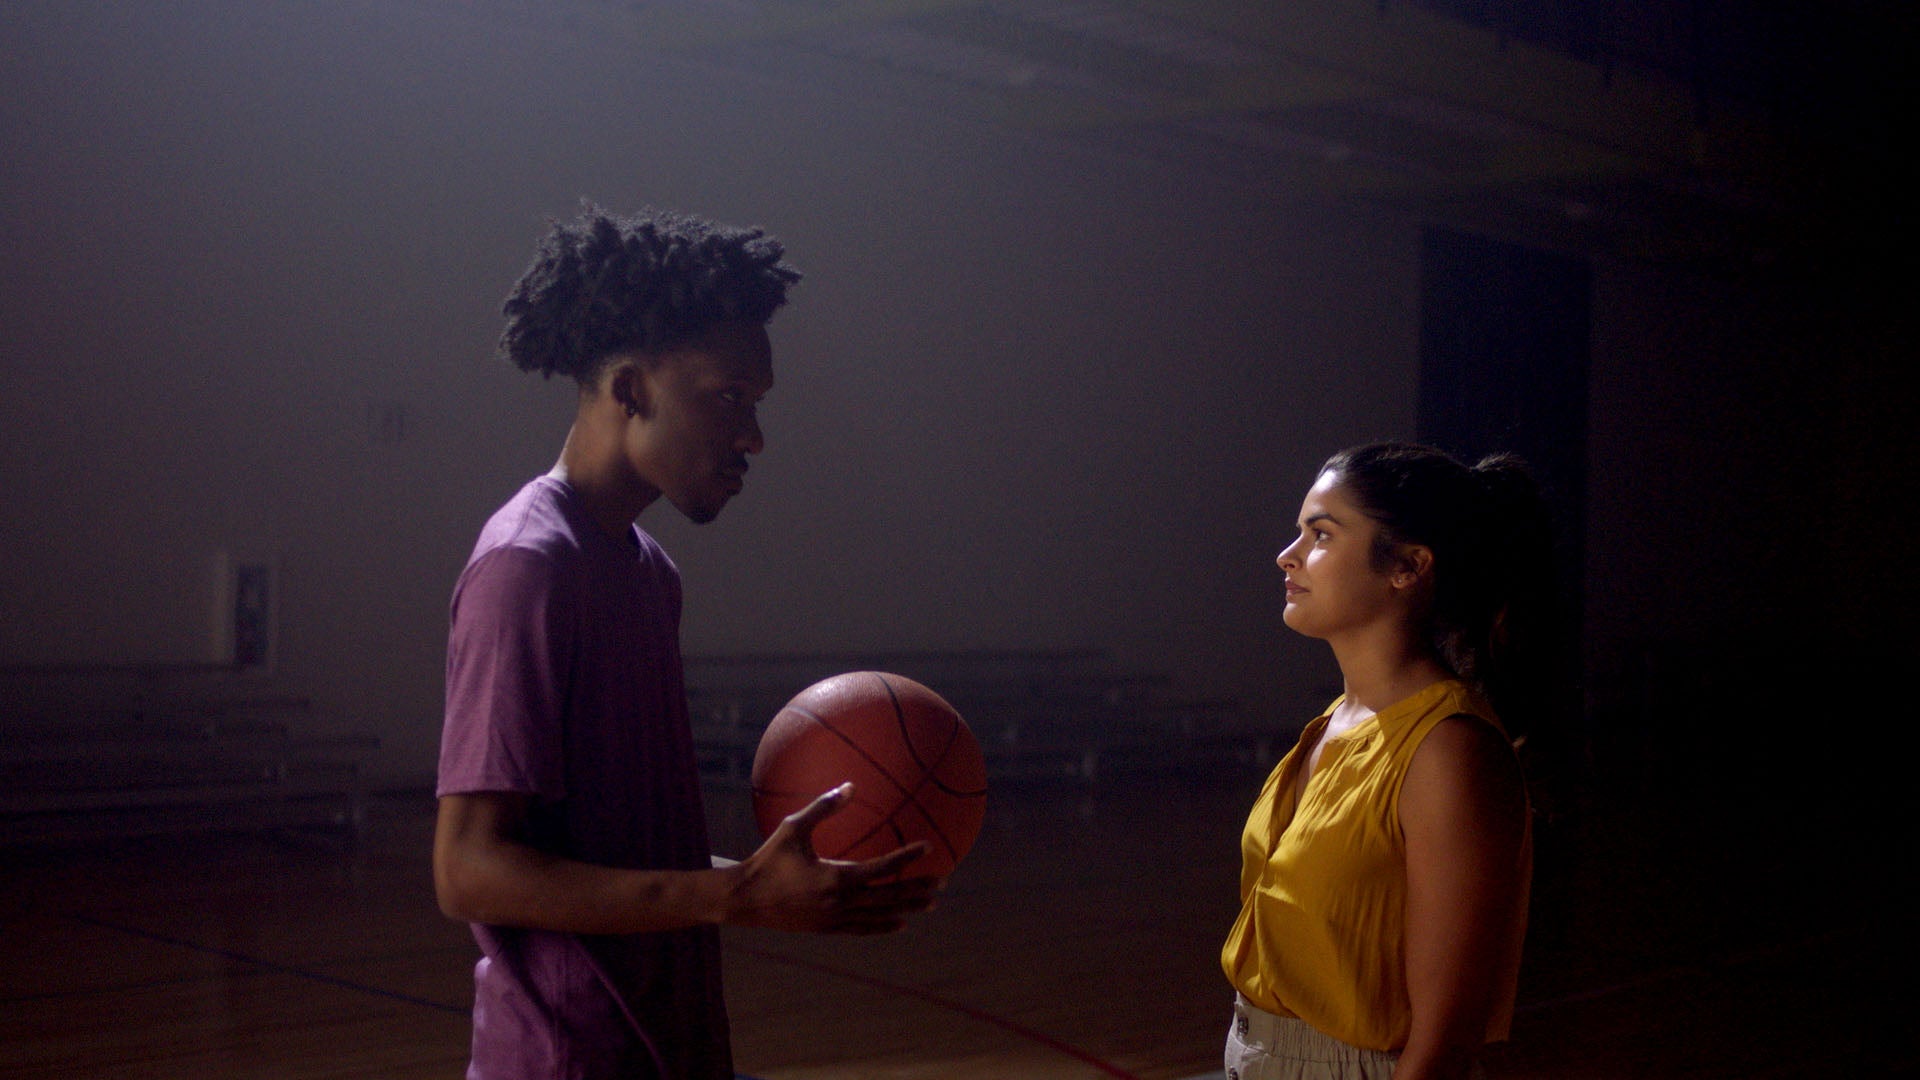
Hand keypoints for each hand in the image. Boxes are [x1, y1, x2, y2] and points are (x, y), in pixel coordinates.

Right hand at [725, 783, 943, 933]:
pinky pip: (863, 929)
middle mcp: (840, 902)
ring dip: (907, 908)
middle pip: (890, 897)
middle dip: (918, 889)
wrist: (745, 900)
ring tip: (931, 903)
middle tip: (943, 881)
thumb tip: (851, 786)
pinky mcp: (827, 929)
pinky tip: (899, 922)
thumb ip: (824, 807)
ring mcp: (835, 920)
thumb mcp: (794, 828)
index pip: (883, 869)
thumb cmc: (768, 858)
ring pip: (880, 916)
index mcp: (836, 877)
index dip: (908, 858)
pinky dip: (883, 926)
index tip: (929, 848)